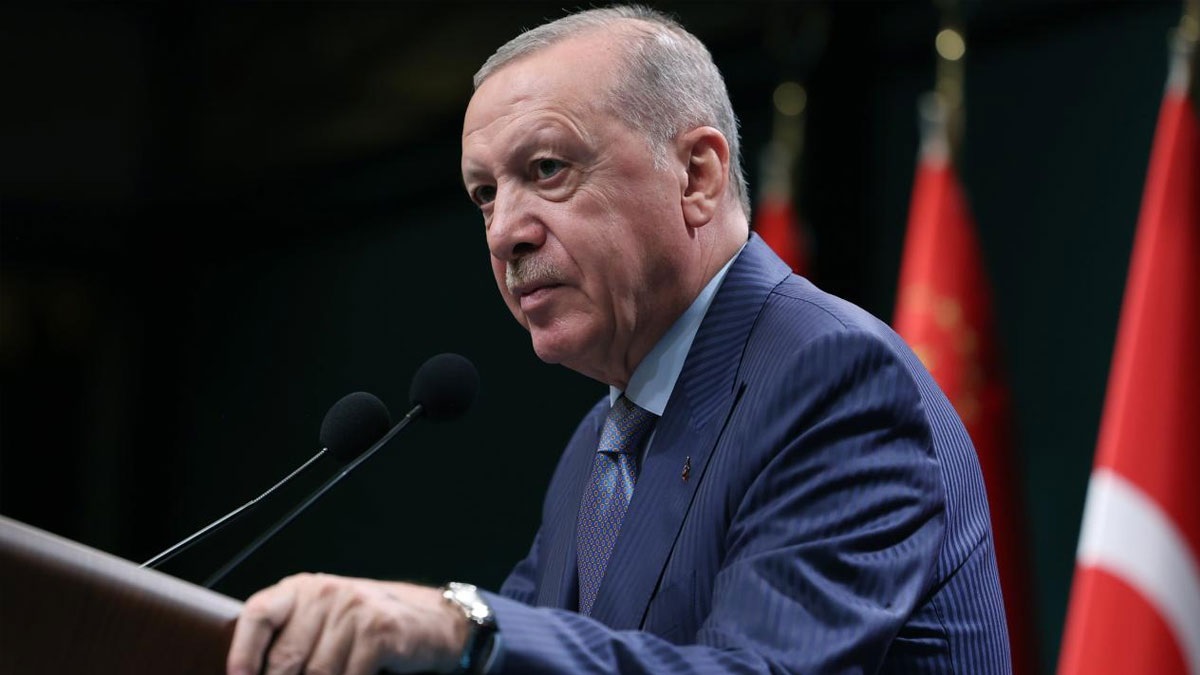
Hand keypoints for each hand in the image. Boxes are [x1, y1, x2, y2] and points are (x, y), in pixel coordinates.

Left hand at [226, 573, 467, 674]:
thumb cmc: (369, 628)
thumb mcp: (325, 622)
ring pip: (318, 674)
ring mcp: (354, 610)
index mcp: (302, 590)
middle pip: (286, 658)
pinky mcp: (379, 630)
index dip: (242, 652)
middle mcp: (326, 594)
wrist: (431, 622)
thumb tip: (256, 674)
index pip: (259, 615)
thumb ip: (293, 640)